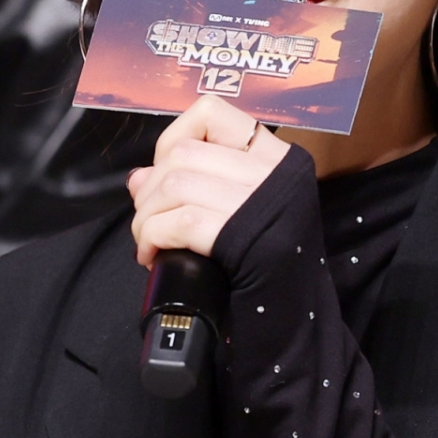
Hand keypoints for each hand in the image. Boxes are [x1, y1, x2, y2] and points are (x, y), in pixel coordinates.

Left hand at [127, 97, 288, 268]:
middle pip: (184, 152)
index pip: (212, 114)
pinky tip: (152, 256)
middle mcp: (276, 174)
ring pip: (175, 183)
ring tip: (147, 243)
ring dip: (146, 216)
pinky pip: (179, 221)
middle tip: (147, 223)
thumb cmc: (267, 271)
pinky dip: (152, 238)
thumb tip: (139, 178)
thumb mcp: (238, 218)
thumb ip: (196, 187)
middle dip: (150, 189)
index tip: (164, 173)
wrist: (297, 323)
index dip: (171, 139)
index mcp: (279, 160)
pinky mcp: (248, 240)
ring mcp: (265, 205)